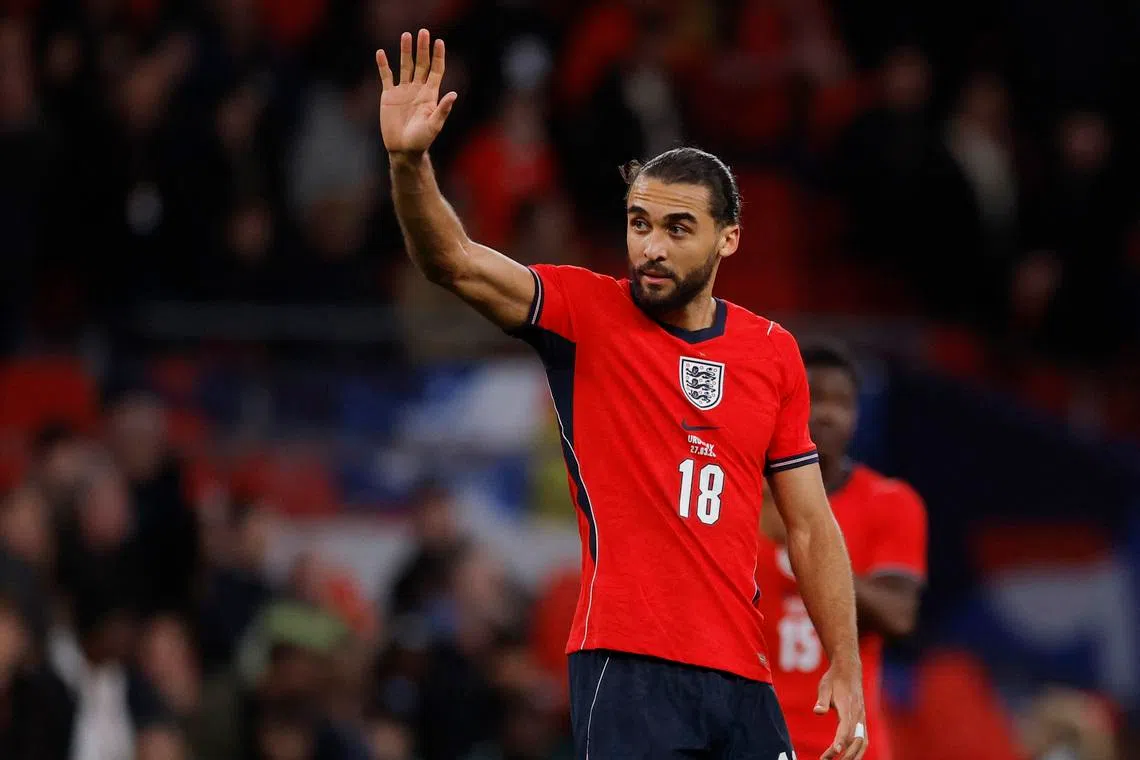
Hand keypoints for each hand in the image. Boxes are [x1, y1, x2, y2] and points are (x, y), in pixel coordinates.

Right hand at [376, 29, 456, 156]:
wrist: (403, 150)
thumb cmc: (422, 141)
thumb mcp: (434, 126)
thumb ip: (442, 109)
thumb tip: (454, 94)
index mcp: (430, 95)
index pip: (436, 71)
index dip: (438, 56)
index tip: (439, 41)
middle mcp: (417, 89)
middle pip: (421, 64)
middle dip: (422, 49)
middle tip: (423, 32)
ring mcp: (403, 91)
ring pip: (405, 66)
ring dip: (405, 51)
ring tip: (405, 35)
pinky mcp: (389, 96)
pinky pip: (386, 77)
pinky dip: (383, 65)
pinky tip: (381, 53)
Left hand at [815, 662, 866, 759]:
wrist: (849, 671)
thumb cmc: (834, 679)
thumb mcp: (825, 686)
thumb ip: (822, 700)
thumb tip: (817, 711)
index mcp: (848, 706)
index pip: (846, 727)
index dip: (840, 740)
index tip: (834, 752)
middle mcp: (858, 715)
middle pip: (855, 739)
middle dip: (845, 754)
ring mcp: (862, 718)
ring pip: (862, 742)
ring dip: (853, 756)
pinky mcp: (862, 721)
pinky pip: (863, 739)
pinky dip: (858, 751)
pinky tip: (848, 757)